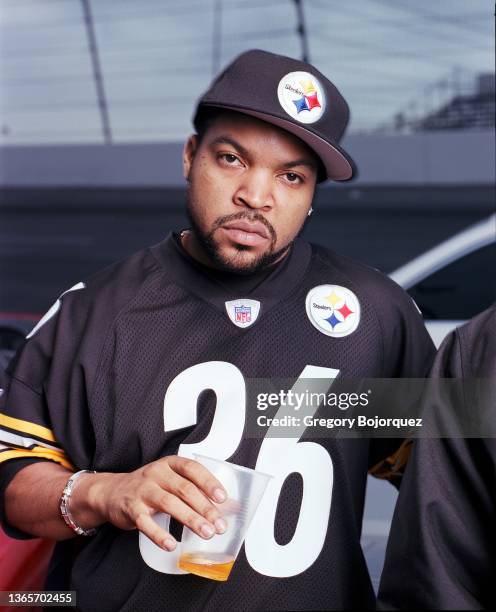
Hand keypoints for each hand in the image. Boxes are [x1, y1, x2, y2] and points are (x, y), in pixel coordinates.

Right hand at [86, 456, 227, 550]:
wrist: (112, 492)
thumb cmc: (149, 487)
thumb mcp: (171, 481)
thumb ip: (196, 491)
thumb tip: (230, 506)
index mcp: (170, 464)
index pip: (193, 469)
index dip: (209, 482)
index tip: (223, 498)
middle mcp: (157, 473)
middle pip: (184, 488)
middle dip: (204, 507)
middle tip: (219, 524)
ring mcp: (143, 490)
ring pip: (169, 503)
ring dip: (190, 519)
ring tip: (205, 533)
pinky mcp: (131, 508)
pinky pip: (145, 522)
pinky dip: (159, 534)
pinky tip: (171, 544)